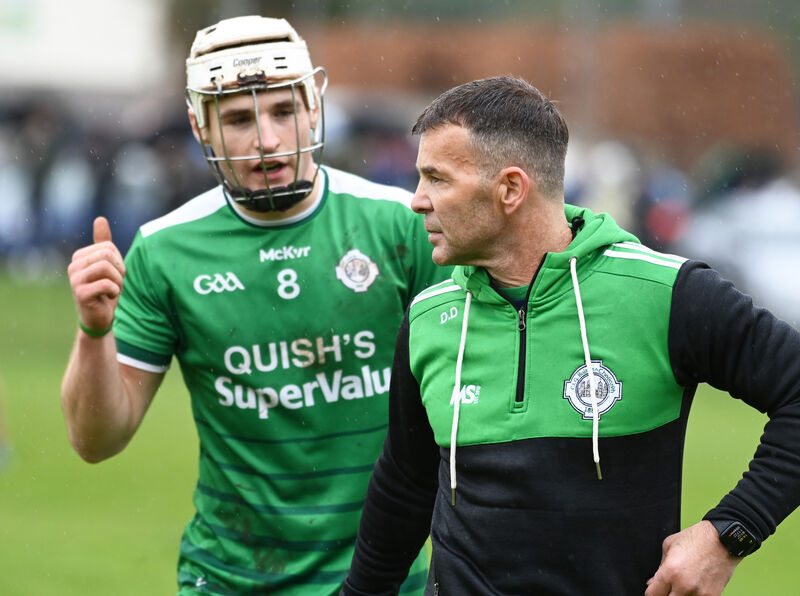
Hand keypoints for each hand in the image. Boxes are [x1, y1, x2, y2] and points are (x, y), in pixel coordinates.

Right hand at [68, 217, 125, 332]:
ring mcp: (74, 279)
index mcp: (80, 256)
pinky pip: (106, 284)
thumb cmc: (106, 291)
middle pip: (107, 255)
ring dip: (118, 281)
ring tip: (113, 290)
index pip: (108, 247)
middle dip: (119, 271)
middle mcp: (73, 265)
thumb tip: (100, 219)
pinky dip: (114, 291)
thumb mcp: (109, 265)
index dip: (119, 262)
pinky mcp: (80, 293)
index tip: (115, 275)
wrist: (100, 317)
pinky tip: (109, 297)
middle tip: (116, 284)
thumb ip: (104, 244)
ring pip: (106, 268)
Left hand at [645, 521, 739, 594]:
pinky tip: (694, 586)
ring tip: (681, 584)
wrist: (723, 540)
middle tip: (668, 586)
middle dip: (664, 593)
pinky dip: (693, 594)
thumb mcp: (669, 546)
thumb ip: (659, 567)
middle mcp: (684, 586)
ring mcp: (699, 593)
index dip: (652, 591)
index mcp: (670, 572)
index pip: (652, 594)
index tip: (654, 588)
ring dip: (679, 594)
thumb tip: (652, 583)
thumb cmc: (697, 539)